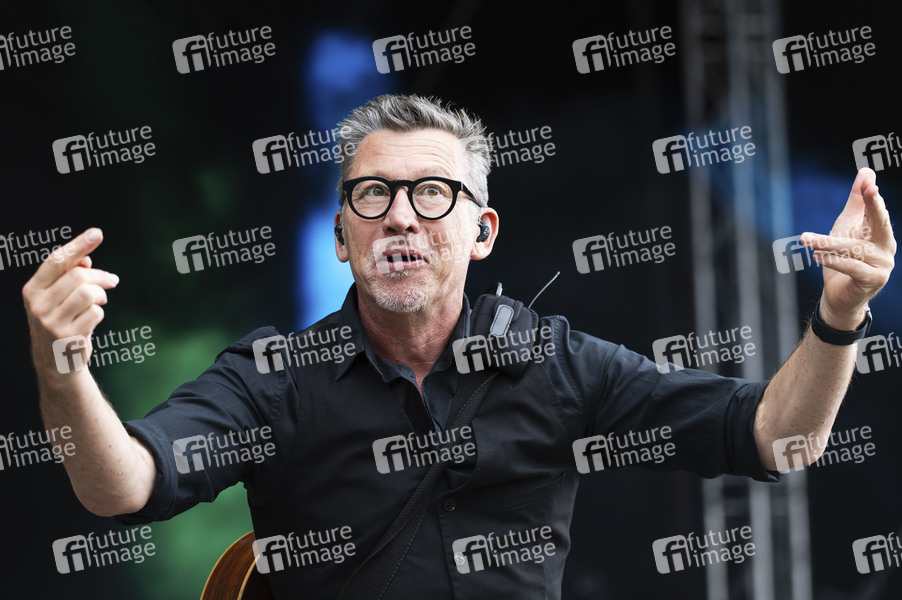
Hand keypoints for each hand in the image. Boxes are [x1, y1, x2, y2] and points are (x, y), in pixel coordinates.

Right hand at [22, 228, 119, 373]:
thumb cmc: (60, 320)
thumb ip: (69, 276)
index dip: (78, 245)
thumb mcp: (57, 297)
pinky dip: (100, 312)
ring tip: (102, 299)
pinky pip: (96, 313)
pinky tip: (94, 318)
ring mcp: (52, 323)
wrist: (55, 361)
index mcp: (33, 290)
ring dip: (101, 294)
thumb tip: (85, 259)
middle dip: (100, 276)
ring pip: (88, 294)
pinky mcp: (69, 337)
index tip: (97, 233)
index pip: (56, 261)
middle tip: (113, 280)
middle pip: (78, 277)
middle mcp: (38, 305)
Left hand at [800, 168, 895, 329]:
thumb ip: (856, 202)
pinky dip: (834, 261)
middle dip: (874, 206)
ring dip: (828, 243)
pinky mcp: (873, 281)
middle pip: (881, 223)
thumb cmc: (842, 259)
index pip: (877, 210)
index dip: (871, 196)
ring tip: (805, 239)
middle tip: (868, 190)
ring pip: (855, 249)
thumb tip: (866, 171)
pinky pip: (853, 267)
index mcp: (881, 232)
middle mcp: (886, 247)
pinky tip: (817, 256)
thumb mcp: (846, 227)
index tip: (867, 181)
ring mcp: (883, 265)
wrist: (838, 296)